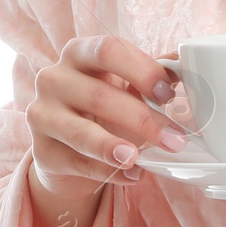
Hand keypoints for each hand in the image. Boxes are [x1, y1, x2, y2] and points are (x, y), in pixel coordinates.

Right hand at [25, 35, 186, 200]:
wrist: (70, 149)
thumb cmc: (104, 109)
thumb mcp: (127, 86)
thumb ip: (153, 75)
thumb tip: (184, 66)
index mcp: (78, 53)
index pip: (107, 50)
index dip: (141, 70)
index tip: (169, 93)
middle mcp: (53, 78)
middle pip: (98, 95)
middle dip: (142, 118)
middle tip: (174, 138)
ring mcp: (41, 115)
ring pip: (80, 131)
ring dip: (114, 147)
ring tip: (138, 158)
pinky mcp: (41, 151)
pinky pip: (76, 163)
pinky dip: (108, 172)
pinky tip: (132, 175)